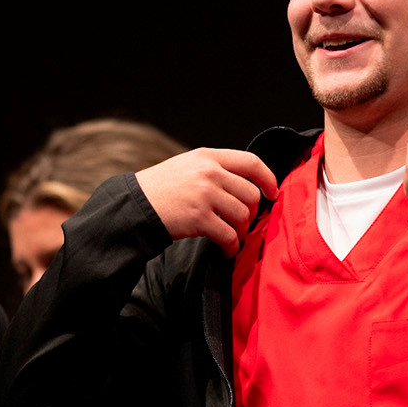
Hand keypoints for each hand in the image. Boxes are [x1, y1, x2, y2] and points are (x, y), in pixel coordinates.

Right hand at [135, 149, 278, 254]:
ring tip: (232, 236)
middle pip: (250, 194)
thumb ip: (215, 169)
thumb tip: (247, 185)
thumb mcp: (188, 166)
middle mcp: (209, 172)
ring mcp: (205, 195)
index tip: (273, 192)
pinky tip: (225, 250)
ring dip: (241, 231)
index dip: (268, 179)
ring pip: (242, 216)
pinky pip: (229, 235)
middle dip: (251, 213)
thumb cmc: (162, 188)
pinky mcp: (199, 218)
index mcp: (208, 156)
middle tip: (242, 223)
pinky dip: (231, 247)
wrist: (135, 205)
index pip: (251, 162)